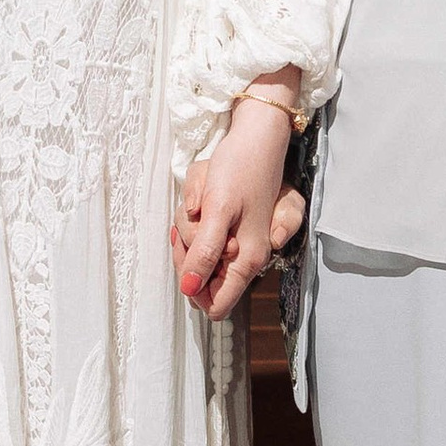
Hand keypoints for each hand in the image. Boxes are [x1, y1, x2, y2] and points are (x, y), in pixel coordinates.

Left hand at [172, 98, 304, 322]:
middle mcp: (247, 259)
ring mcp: (241, 246)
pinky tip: (197, 208)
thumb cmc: (239, 170)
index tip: (189, 258)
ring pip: (200, 260)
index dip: (194, 289)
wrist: (256, 140)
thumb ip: (204, 253)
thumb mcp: (216, 212)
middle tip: (192, 222)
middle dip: (188, 256)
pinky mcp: (234, 232)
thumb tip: (189, 290)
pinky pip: (204, 242)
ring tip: (197, 208)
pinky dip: (194, 227)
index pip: (216, 305)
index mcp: (247, 260)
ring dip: (188, 236)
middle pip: (204, 283)